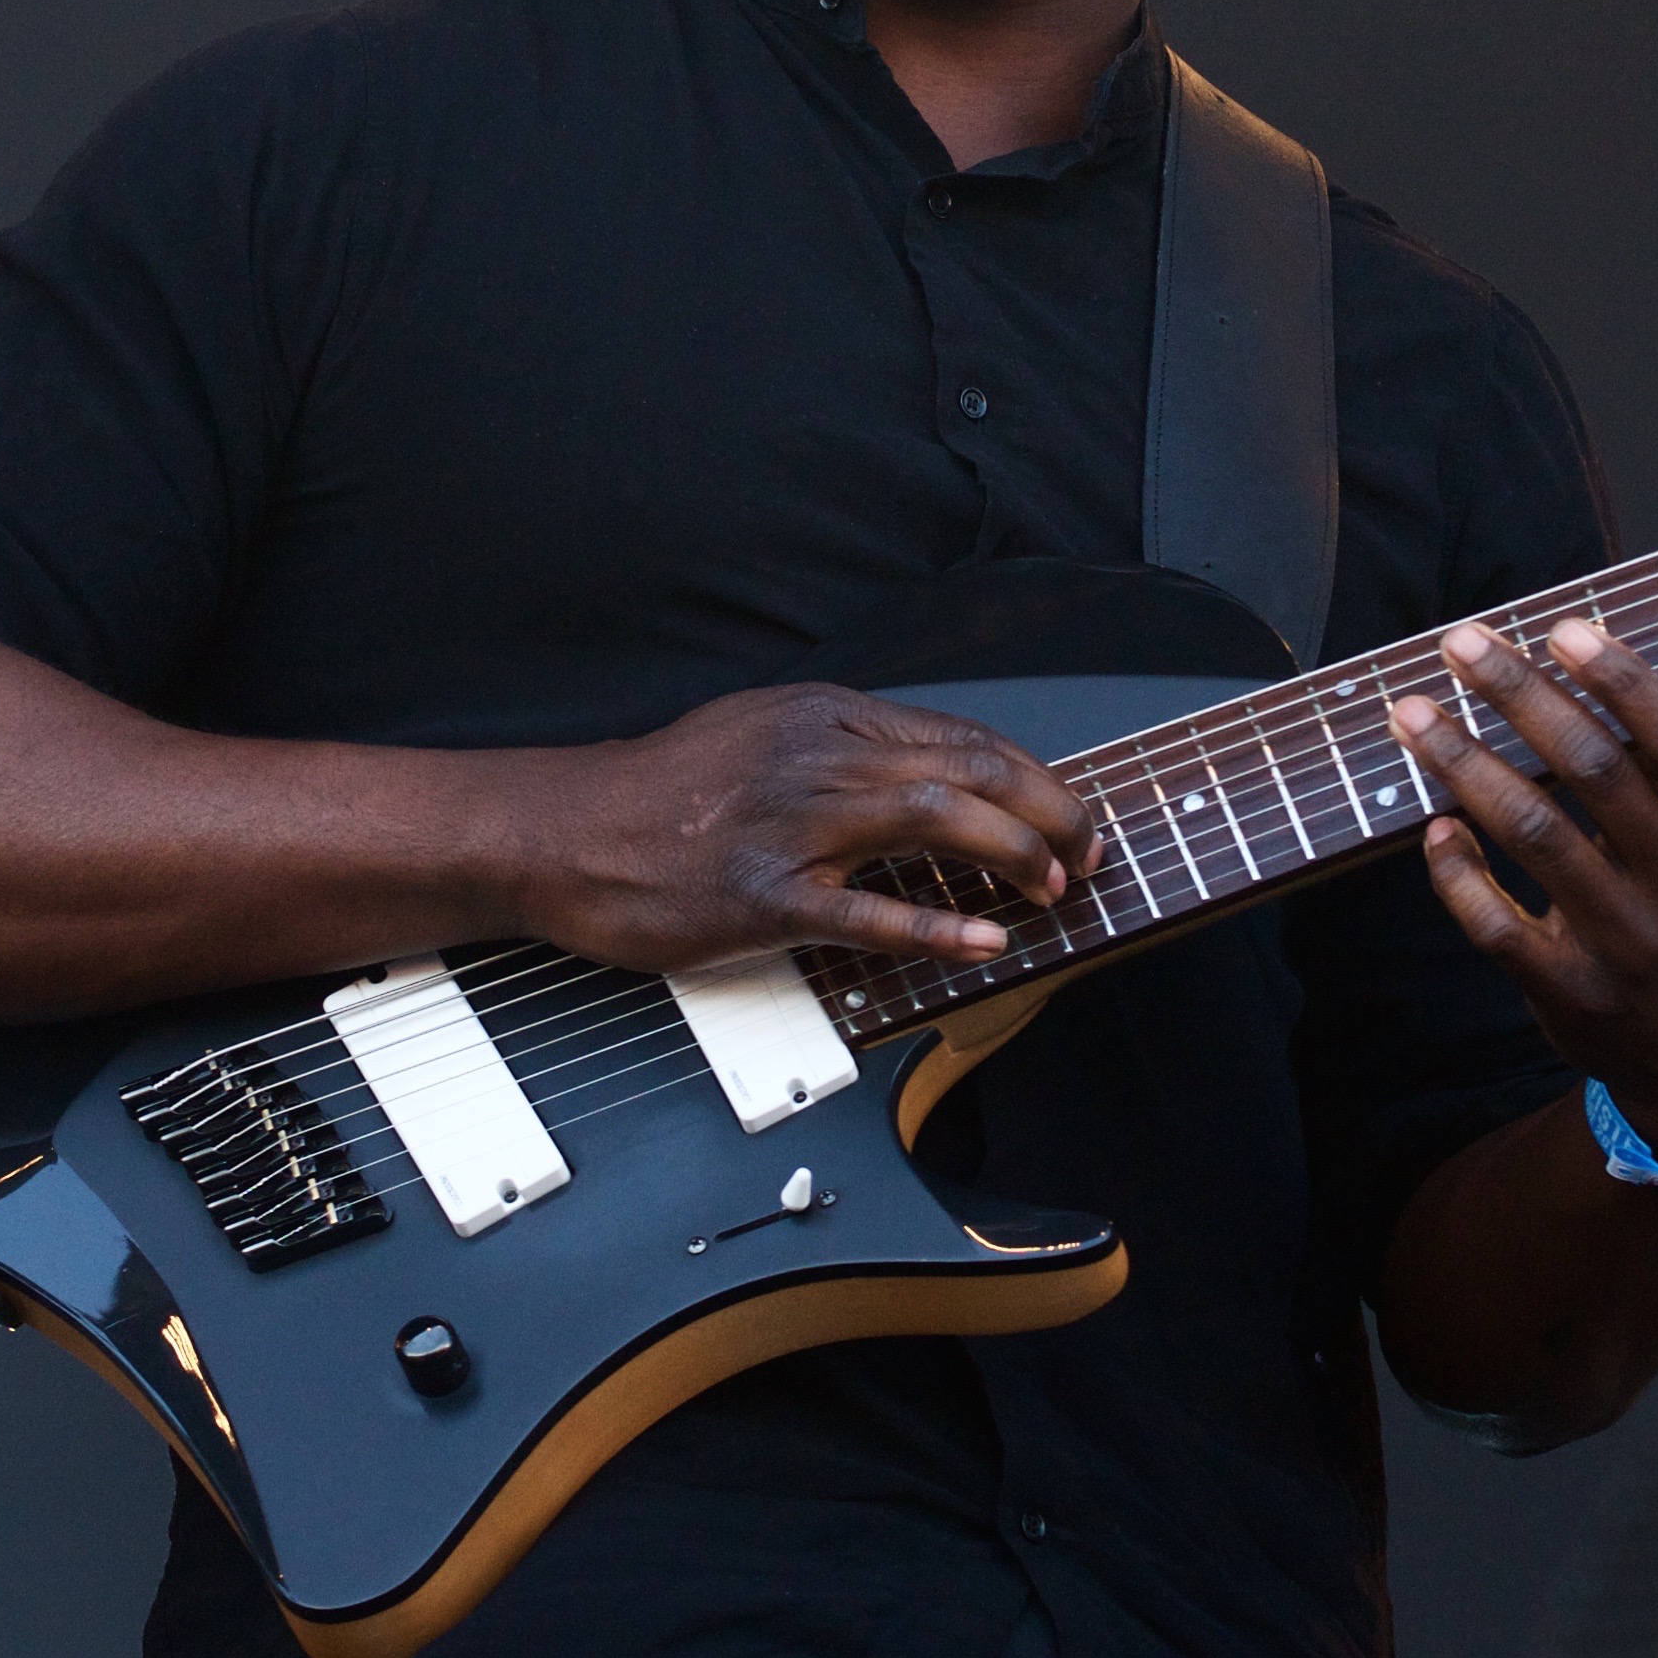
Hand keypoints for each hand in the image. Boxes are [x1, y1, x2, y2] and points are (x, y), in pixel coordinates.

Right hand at [508, 682, 1096, 972]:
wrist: (565, 830)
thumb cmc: (663, 794)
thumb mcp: (764, 734)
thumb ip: (846, 748)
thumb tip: (934, 778)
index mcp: (826, 716)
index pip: (961, 736)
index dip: (1033, 776)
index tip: (1073, 811)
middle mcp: (818, 756)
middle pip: (967, 768)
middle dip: (1049, 810)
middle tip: (1092, 852)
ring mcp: (791, 824)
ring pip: (932, 819)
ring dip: (1012, 854)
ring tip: (1056, 888)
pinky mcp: (761, 895)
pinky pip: (865, 910)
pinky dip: (936, 925)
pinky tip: (984, 941)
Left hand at [1392, 619, 1657, 1168]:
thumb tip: (1590, 673)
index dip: (1622, 679)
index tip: (1559, 628)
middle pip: (1595, 771)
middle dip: (1519, 695)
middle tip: (1460, 645)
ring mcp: (1630, 947)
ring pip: (1531, 833)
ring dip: (1463, 762)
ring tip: (1413, 714)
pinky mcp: (1572, 995)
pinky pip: (1495, 922)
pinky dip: (1455, 870)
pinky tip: (1434, 828)